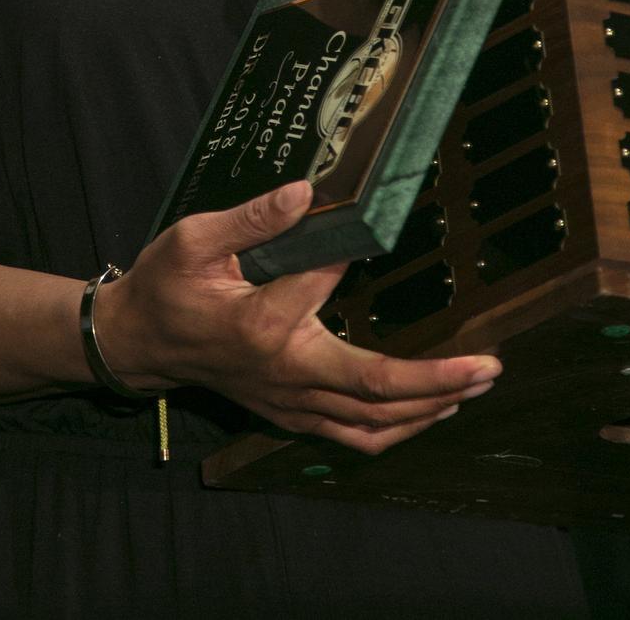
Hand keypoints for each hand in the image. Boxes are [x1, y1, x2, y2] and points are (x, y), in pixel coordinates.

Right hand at [95, 181, 500, 454]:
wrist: (139, 341)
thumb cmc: (165, 285)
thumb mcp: (195, 239)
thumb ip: (253, 218)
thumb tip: (305, 192)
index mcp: (262, 324)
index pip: (324, 282)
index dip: (349, 251)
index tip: (372, 220)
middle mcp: (284, 372)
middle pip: (375, 387)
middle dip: (439, 379)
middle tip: (489, 366)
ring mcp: (290, 401)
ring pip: (372, 422)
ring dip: (430, 408)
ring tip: (476, 385)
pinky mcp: (291, 414)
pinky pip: (354, 436)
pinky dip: (398, 430)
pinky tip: (430, 412)